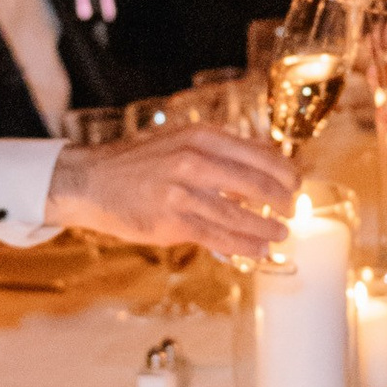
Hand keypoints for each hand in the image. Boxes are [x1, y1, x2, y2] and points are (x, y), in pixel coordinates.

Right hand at [46, 128, 296, 259]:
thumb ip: (220, 150)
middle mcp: (195, 161)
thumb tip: (265, 159)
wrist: (91, 180)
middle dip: (283, 201)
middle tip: (291, 210)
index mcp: (202, 137)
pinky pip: (219, 237)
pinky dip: (244, 245)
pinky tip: (257, 249)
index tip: (295, 183)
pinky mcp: (173, 221)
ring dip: (267, 228)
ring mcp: (184, 192)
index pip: (260, 154)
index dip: (285, 172)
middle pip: (258, 183)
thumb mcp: (181, 141)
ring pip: (241, 215)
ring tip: (281, 234)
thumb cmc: (137, 163)